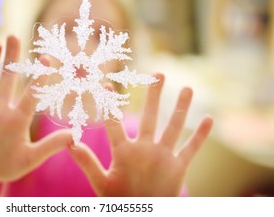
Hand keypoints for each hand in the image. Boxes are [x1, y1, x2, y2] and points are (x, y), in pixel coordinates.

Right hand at [0, 36, 70, 195]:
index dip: (37, 78)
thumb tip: (75, 137)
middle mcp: (1, 110)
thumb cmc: (9, 166)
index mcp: (18, 119)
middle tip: (15, 36)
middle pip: (7, 79)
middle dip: (11, 59)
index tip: (46, 58)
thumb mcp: (31, 158)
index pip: (30, 94)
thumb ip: (51, 146)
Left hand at [69, 74, 212, 195]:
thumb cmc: (119, 201)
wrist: (142, 213)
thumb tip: (69, 143)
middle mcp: (144, 149)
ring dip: (181, 108)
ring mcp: (162, 156)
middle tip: (158, 74)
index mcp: (123, 151)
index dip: (110, 105)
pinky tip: (208, 119)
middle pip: (150, 117)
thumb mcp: (101, 183)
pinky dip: (200, 136)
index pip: (115, 124)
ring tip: (187, 88)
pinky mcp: (177, 167)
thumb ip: (87, 163)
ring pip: (173, 127)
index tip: (105, 85)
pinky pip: (191, 149)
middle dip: (154, 96)